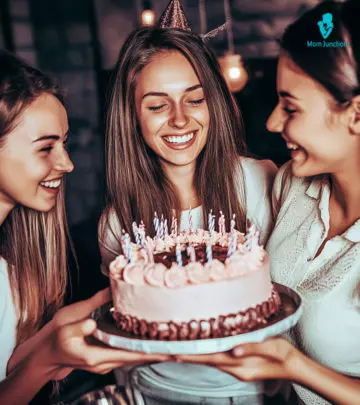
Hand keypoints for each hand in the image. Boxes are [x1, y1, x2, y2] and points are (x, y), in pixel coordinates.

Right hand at [33, 288, 170, 379]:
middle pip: (138, 357)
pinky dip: (140, 346)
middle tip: (180, 341)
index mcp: (97, 356)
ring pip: (134, 355)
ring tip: (171, 338)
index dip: (152, 351)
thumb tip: (102, 305)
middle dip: (158, 350)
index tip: (171, 349)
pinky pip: (128, 352)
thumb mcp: (66, 322)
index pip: (131, 355)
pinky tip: (150, 337)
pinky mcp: (106, 355)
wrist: (46, 353)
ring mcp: (106, 360)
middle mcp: (105, 361)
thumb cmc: (55, 339)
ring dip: (151, 348)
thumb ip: (84, 315)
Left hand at [176, 337, 299, 381]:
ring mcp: (236, 367)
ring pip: (209, 360)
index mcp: (240, 364)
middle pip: (205, 360)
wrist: (294, 366)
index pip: (210, 358)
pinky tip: (200, 349)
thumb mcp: (271, 348)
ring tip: (176, 349)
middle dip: (186, 356)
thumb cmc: (284, 355)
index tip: (174, 352)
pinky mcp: (240, 364)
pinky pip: (217, 359)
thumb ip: (252, 348)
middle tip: (167, 350)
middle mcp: (235, 367)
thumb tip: (234, 349)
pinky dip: (205, 354)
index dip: (192, 355)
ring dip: (193, 355)